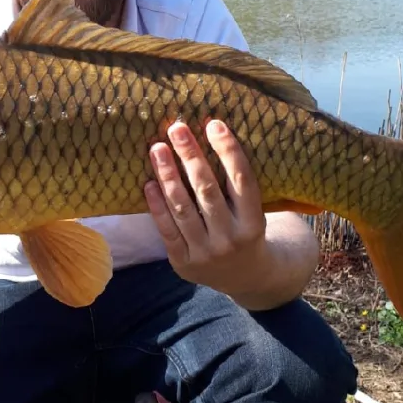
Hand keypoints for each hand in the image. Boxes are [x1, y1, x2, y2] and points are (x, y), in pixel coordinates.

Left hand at [143, 119, 267, 296]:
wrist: (247, 278)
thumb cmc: (247, 232)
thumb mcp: (253, 213)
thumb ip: (236, 185)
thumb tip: (212, 134)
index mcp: (253, 223)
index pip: (241, 180)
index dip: (228, 151)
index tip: (214, 123)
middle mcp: (230, 239)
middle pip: (207, 191)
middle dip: (190, 156)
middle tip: (176, 128)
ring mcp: (205, 253)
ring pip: (183, 208)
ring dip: (168, 175)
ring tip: (157, 149)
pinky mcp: (183, 263)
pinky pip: (167, 230)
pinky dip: (156, 206)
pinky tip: (148, 183)